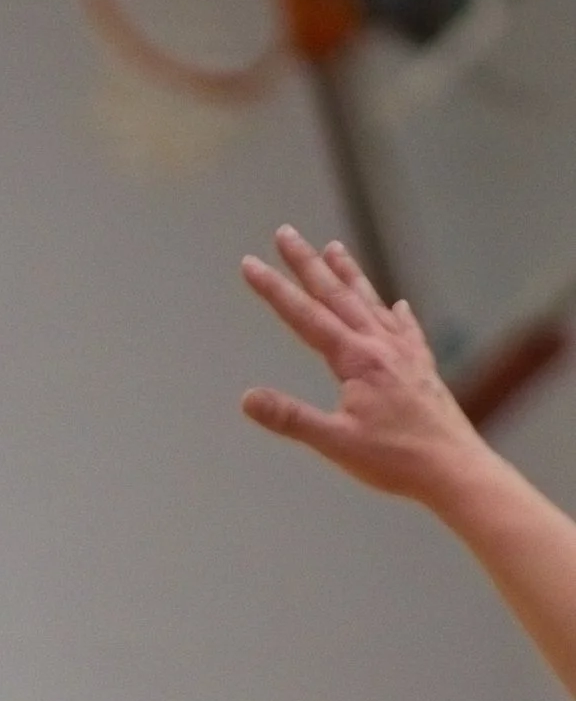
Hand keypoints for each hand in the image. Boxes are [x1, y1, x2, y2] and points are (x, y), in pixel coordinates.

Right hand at [241, 226, 488, 505]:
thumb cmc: (395, 459)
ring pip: (370, 303)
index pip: (305, 317)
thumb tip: (247, 398)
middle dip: (307, 264)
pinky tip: (395, 305)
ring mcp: (404, 353)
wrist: (453, 467)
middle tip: (285, 233)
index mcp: (356, 360)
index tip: (250, 265)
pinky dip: (394, 313)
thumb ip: (290, 418)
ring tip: (334, 248)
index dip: (274, 290)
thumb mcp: (334, 443)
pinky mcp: (420, 368)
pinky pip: (404, 329)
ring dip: (349, 275)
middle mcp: (381, 346)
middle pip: (337, 295)